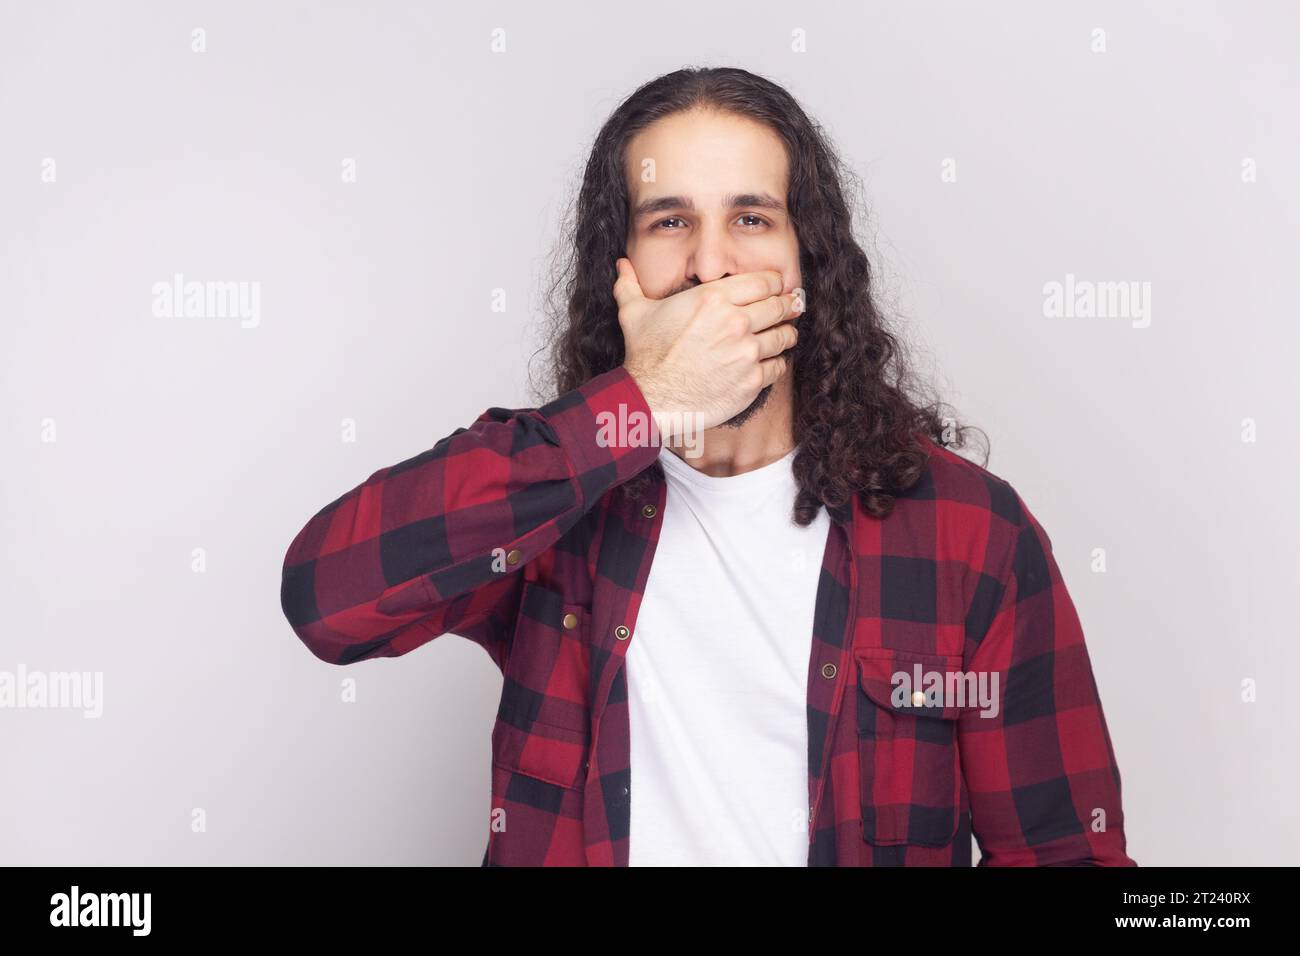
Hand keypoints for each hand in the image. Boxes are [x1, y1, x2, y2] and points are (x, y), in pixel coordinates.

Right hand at [614, 257, 801, 436]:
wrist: (650, 399)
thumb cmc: (645, 356)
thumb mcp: (634, 313)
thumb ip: (630, 284)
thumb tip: (621, 264)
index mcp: (713, 298)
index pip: (766, 280)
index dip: (774, 283)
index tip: (774, 288)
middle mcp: (735, 322)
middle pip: (780, 306)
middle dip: (786, 306)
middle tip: (789, 308)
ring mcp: (746, 353)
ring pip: (785, 336)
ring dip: (784, 334)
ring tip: (781, 335)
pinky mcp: (751, 381)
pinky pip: (778, 367)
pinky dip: (776, 364)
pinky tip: (767, 363)